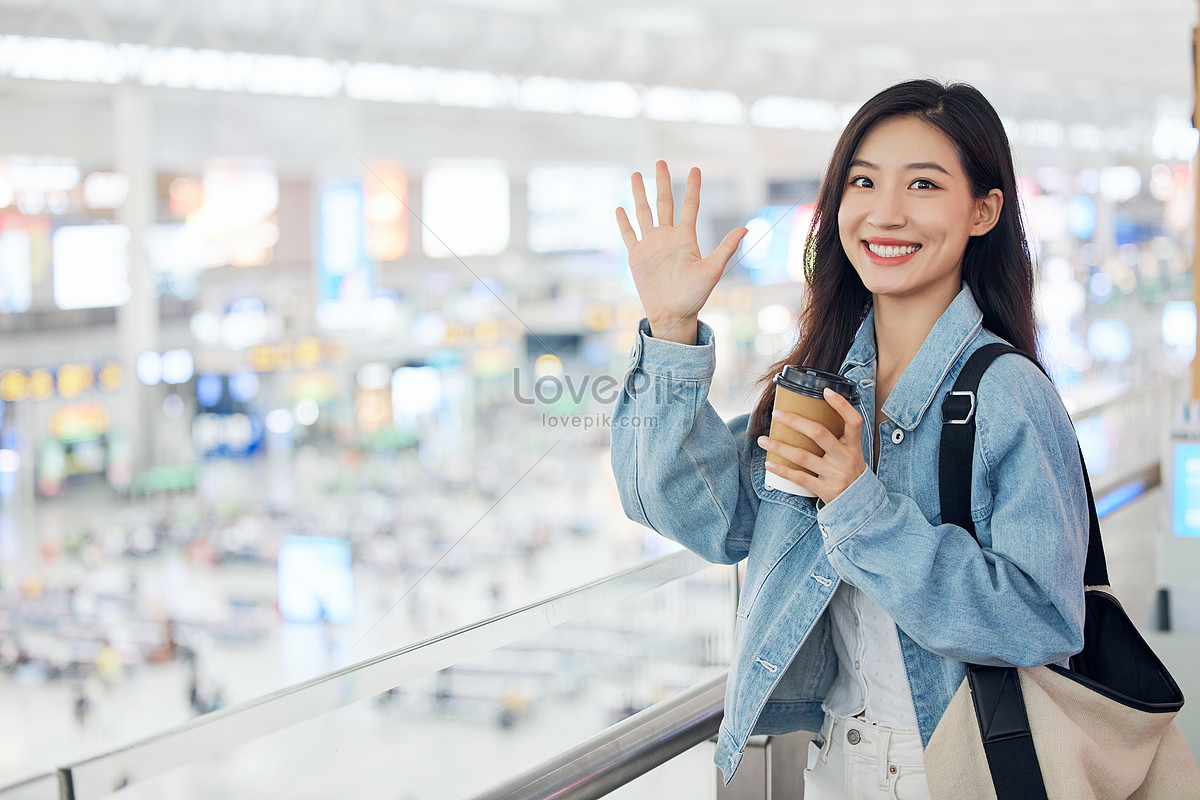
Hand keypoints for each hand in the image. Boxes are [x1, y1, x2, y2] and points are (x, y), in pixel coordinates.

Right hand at [616, 160, 747, 342]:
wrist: (673, 314)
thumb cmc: (695, 296)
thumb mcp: (713, 269)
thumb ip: (726, 247)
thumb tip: (746, 228)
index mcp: (686, 238)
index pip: (689, 206)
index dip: (692, 188)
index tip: (695, 169)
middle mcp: (668, 237)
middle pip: (664, 203)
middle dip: (661, 182)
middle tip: (660, 163)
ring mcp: (651, 245)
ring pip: (643, 213)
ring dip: (639, 194)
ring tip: (634, 175)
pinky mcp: (637, 256)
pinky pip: (629, 235)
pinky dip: (624, 222)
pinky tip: (620, 208)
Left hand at [757, 388, 866, 505]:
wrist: (859, 504)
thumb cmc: (849, 471)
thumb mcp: (851, 453)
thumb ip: (837, 437)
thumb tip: (809, 414)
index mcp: (854, 445)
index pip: (853, 421)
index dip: (841, 405)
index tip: (825, 391)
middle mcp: (846, 458)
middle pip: (819, 433)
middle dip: (795, 421)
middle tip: (776, 414)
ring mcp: (836, 474)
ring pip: (803, 456)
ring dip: (779, 447)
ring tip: (762, 440)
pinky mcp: (826, 490)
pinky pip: (800, 478)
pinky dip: (783, 470)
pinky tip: (769, 464)